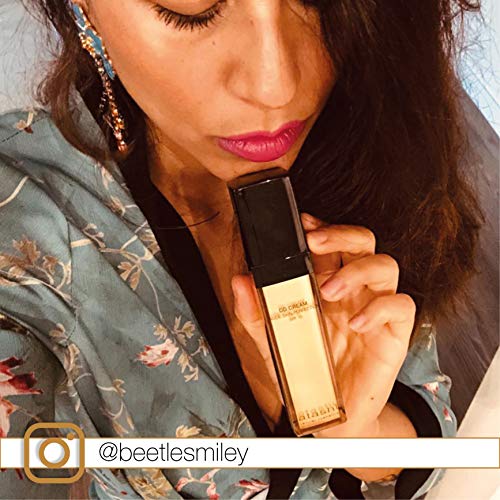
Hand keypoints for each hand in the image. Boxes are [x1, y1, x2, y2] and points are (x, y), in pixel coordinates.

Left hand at [230, 212, 415, 436]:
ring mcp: (375, 309)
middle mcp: (353, 290)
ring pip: (385, 265)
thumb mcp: (272, 339)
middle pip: (362, 242)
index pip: (332, 242)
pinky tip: (355, 324)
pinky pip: (401, 306)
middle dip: (340, 234)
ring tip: (329, 290)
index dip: (322, 226)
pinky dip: (380, 308)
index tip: (302, 224)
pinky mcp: (394, 333)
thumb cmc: (304, 370)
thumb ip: (255, 310)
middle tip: (315, 243)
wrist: (328, 413)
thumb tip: (241, 280)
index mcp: (326, 283)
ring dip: (357, 270)